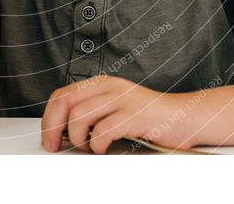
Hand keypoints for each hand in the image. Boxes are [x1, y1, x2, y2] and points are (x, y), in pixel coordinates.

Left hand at [40, 74, 196, 153]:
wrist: (185, 117)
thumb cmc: (149, 118)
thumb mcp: (116, 107)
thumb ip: (93, 112)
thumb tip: (63, 132)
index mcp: (102, 84)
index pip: (62, 94)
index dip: (49, 117)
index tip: (48, 138)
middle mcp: (109, 87)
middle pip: (66, 102)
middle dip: (54, 127)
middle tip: (55, 146)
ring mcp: (122, 99)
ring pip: (79, 116)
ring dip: (78, 138)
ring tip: (88, 147)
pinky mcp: (134, 114)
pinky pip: (102, 130)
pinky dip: (96, 144)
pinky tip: (102, 148)